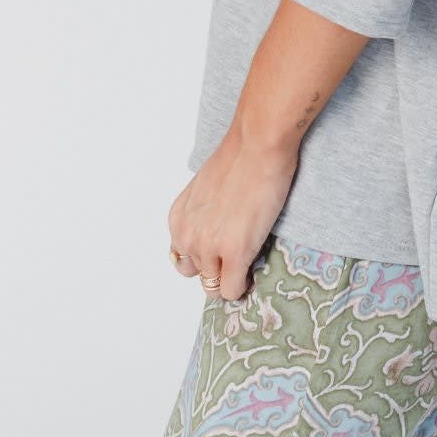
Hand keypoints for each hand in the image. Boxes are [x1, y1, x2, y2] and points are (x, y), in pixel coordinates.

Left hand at [168, 124, 297, 301]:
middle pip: (197, 274)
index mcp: (178, 220)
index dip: (206, 256)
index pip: (183, 257)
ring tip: (249, 260)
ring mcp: (209, 248)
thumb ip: (202, 214)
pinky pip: (232, 290)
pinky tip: (254, 272)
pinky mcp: (234, 254)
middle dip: (217, 267)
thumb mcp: (205, 189)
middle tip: (238, 253)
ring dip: (231, 277)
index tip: (222, 251)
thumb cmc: (240, 157)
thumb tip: (216, 230)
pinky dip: (243, 286)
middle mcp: (187, 237)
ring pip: (213, 287)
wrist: (258, 145)